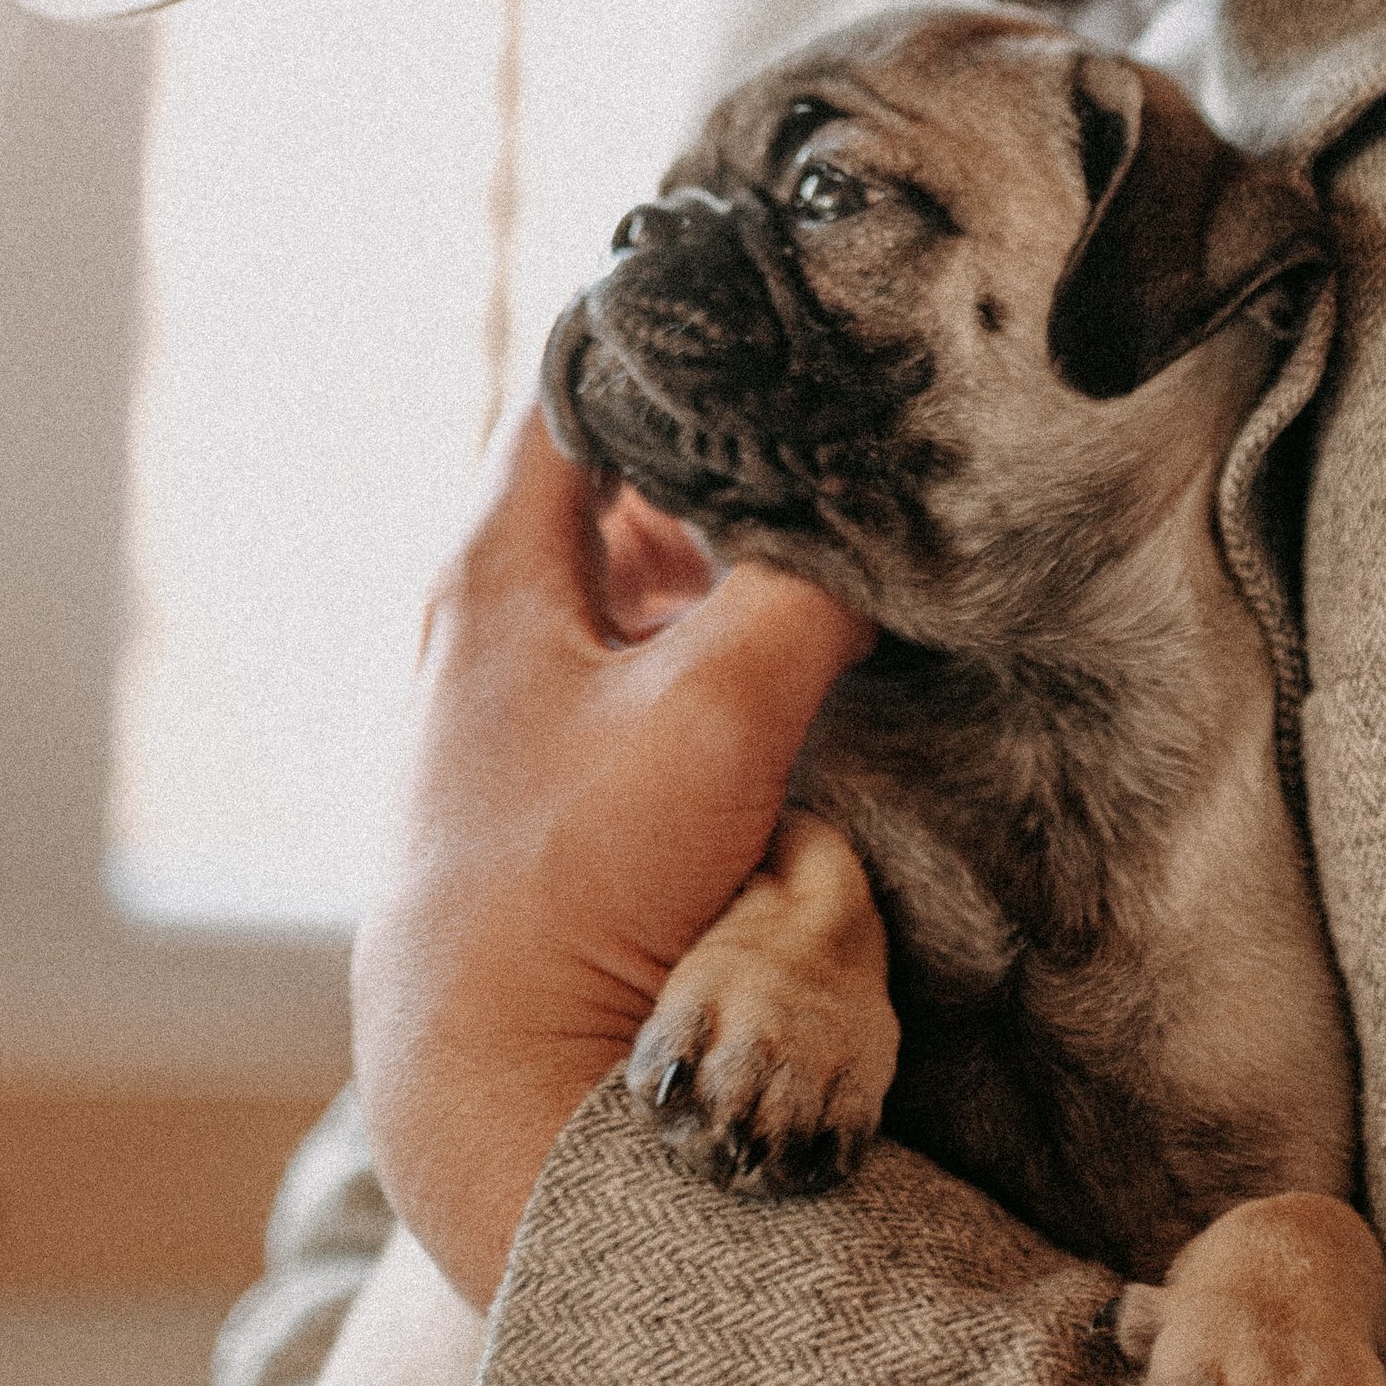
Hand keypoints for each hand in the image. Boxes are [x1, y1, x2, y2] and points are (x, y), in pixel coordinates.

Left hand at [351, 406, 872, 1311]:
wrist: (499, 1091)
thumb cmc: (571, 889)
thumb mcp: (718, 707)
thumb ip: (808, 586)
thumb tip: (891, 509)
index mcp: (493, 566)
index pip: (583, 382)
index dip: (676, 330)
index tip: (776, 295)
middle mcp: (497, 618)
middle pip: (631, 478)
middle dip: (738, 448)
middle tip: (850, 414)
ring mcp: (532, 704)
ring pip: (656, 575)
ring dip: (743, 554)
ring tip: (854, 520)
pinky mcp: (574, 783)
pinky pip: (664, 664)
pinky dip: (732, 636)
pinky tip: (815, 646)